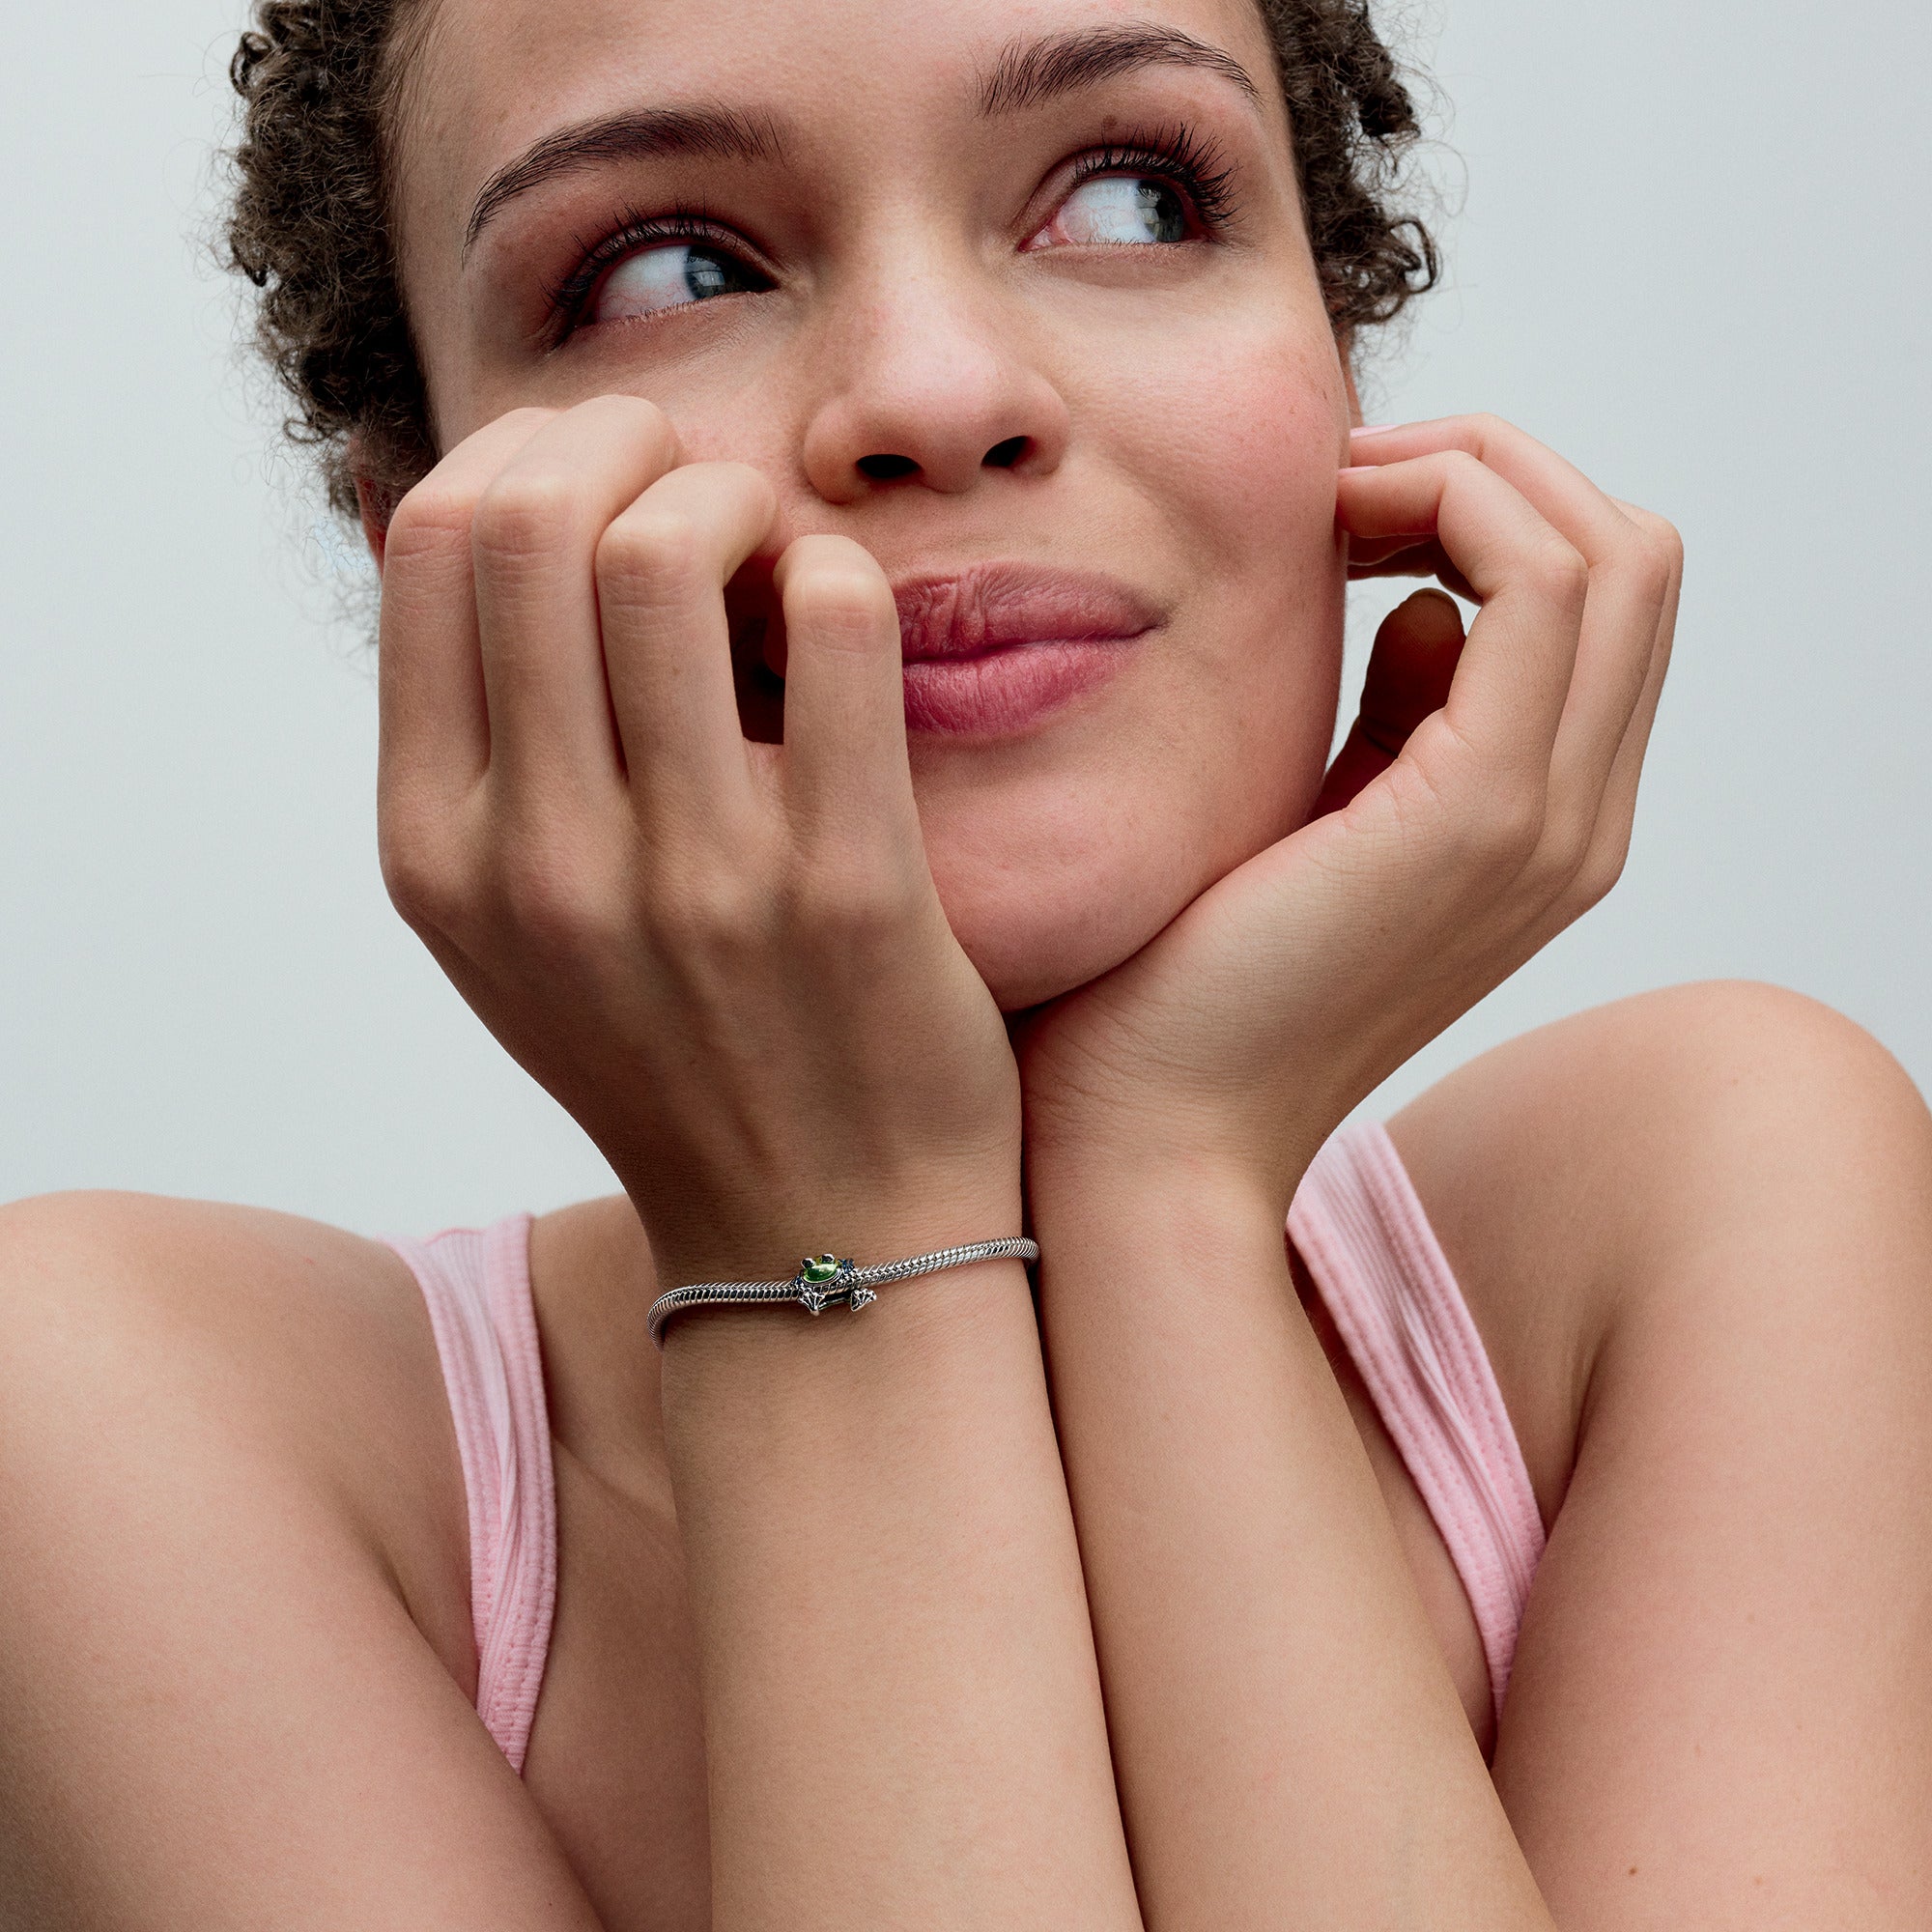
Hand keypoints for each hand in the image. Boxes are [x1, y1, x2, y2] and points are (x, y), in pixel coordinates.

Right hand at [374, 397, 1020, 1286]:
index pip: (433, 544)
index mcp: (440, 852)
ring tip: (776, 553)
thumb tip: (411, 499)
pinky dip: (841, 577)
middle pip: (536, 520)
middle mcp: (542, 866)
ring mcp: (692, 882)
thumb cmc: (673, 1052)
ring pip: (670, 555)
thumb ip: (466, 738)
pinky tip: (847, 617)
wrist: (815, 1234)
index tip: (603, 468)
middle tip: (698, 476)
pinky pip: (835, 630)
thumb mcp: (511, 920)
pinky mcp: (846, 893)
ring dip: (737, 503)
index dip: (524, 453)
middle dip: (629, 442)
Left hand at [1019, 413, 1681, 1196]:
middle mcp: (1578, 826)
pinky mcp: (1479, 817)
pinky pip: (1536, 585)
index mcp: (1544, 826)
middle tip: (1344, 481)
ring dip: (1472, 474)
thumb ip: (1392, 722)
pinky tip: (1328, 531)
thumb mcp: (1310, 823)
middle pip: (1631, 557)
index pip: (1601, 602)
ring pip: (1609, 551)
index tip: (1347, 509)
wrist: (1150, 1136)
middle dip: (1493, 469)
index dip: (1493, 508)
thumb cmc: (1183, 986)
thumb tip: (1423, 606)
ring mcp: (1548, 825)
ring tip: (1334, 498)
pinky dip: (1449, 509)